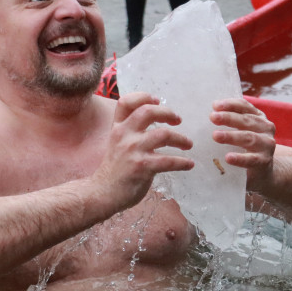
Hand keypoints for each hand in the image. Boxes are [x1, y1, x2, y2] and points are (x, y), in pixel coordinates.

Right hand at [92, 92, 193, 209]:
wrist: (102, 193)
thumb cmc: (114, 170)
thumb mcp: (117, 144)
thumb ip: (131, 133)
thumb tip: (156, 126)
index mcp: (117, 128)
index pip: (125, 102)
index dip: (143, 97)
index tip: (157, 100)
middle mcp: (124, 135)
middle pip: (148, 111)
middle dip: (167, 113)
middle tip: (178, 120)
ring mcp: (133, 150)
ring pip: (163, 134)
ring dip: (181, 139)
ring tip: (188, 144)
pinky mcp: (142, 167)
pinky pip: (168, 160)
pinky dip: (182, 162)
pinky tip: (189, 164)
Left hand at [210, 97, 275, 188]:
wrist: (263, 171)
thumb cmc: (247, 148)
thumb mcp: (241, 132)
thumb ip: (231, 123)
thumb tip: (209, 115)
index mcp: (258, 117)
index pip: (244, 106)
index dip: (230, 104)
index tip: (215, 105)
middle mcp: (265, 128)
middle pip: (246, 120)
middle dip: (228, 117)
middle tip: (212, 117)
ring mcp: (267, 145)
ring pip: (249, 138)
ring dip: (231, 136)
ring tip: (215, 136)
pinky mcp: (264, 161)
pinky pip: (251, 159)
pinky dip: (239, 158)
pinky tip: (228, 157)